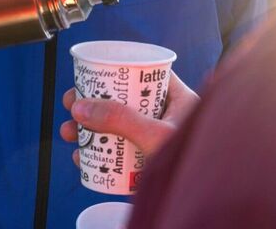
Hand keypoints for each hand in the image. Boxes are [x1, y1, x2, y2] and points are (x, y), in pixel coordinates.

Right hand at [59, 71, 198, 165]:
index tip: (91, 75)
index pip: (145, 73)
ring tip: (69, 133)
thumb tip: (80, 107)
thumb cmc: (194, 166)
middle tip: (72, 105)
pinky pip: (119, 151)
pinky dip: (99, 153)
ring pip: (117, 126)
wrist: (206, 204)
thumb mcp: (154, 136)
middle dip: (93, 104)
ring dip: (90, 129)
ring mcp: (156, 140)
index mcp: (179, 100)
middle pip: (124, 100)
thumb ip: (120, 119)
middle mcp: (167, 117)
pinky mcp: (148, 162)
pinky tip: (82, 157)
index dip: (117, 70)